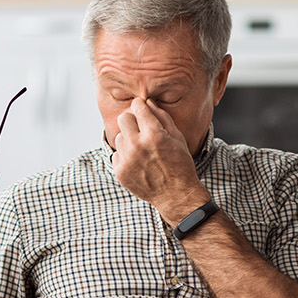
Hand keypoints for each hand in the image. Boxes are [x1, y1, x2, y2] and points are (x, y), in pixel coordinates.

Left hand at [111, 99, 209, 224]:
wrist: (175, 195)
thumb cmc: (180, 164)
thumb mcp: (177, 137)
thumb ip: (162, 116)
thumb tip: (148, 102)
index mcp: (154, 134)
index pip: (137, 107)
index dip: (140, 107)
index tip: (142, 110)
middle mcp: (137, 145)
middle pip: (123, 118)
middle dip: (132, 120)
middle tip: (141, 129)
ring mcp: (126, 159)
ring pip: (119, 136)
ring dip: (129, 139)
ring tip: (143, 150)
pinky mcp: (120, 171)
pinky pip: (116, 153)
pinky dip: (125, 156)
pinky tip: (138, 162)